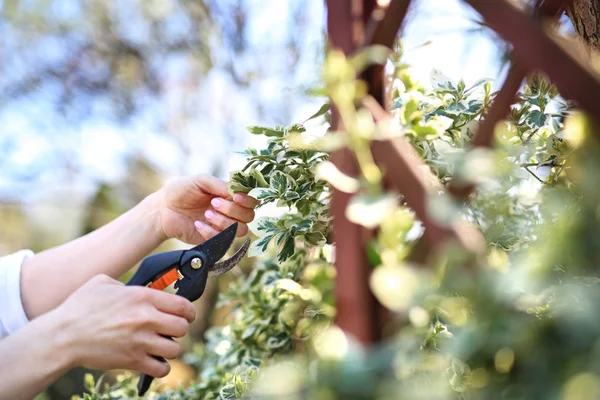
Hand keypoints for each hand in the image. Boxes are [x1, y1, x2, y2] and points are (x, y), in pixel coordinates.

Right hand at [50, 275, 195, 377]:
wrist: (62, 336)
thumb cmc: (79, 307)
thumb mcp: (104, 283)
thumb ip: (126, 284)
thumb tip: (140, 289)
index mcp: (142, 296)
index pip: (183, 304)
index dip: (188, 311)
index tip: (186, 314)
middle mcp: (145, 318)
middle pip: (183, 327)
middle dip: (179, 329)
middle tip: (170, 330)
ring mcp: (140, 341)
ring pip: (175, 348)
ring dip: (170, 348)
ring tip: (160, 345)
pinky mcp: (132, 360)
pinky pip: (161, 368)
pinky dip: (161, 367)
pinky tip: (153, 361)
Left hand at [154, 174, 257, 243]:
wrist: (162, 209)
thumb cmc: (180, 191)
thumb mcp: (200, 180)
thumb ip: (220, 184)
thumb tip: (237, 192)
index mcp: (230, 196)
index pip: (252, 200)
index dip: (248, 199)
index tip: (235, 196)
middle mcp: (231, 211)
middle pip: (249, 216)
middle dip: (233, 210)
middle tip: (213, 203)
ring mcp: (223, 226)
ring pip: (241, 230)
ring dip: (224, 222)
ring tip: (206, 214)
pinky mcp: (215, 239)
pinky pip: (223, 240)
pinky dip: (210, 231)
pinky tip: (197, 224)